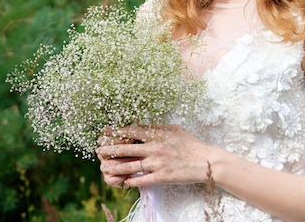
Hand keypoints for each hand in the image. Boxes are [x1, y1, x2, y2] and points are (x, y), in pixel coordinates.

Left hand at [97, 124, 213, 187]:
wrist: (205, 162)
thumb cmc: (191, 145)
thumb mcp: (175, 130)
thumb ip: (159, 127)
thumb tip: (144, 124)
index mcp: (158, 134)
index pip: (133, 131)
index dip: (117, 131)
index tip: (106, 132)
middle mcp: (155, 148)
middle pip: (126, 148)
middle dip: (110, 149)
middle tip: (99, 149)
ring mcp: (157, 163)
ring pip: (130, 166)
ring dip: (114, 167)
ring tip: (104, 167)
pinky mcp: (160, 177)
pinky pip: (141, 179)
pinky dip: (130, 181)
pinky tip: (121, 181)